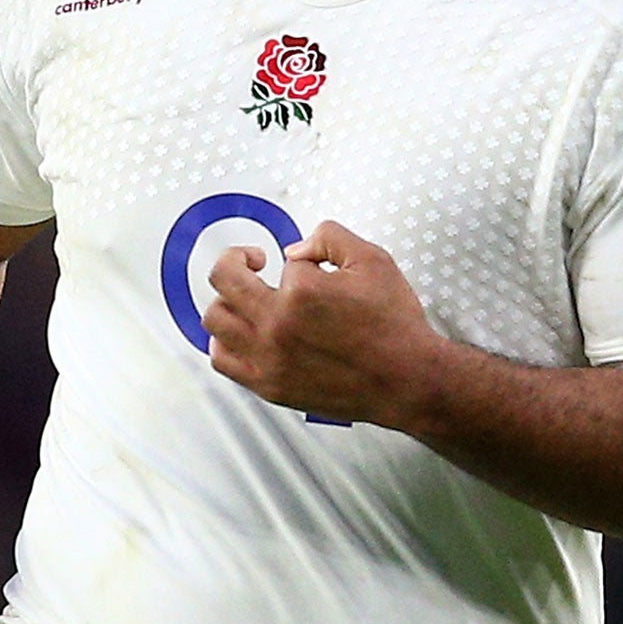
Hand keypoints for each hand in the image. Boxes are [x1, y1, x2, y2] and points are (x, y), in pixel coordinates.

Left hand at [202, 221, 439, 429]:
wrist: (407, 379)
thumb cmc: (394, 326)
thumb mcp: (372, 260)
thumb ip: (328, 238)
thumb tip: (294, 250)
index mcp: (301, 292)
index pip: (281, 261)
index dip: (300, 262)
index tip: (314, 270)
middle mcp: (277, 325)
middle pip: (224, 280)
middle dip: (238, 262)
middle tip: (253, 262)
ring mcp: (269, 358)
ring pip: (215, 320)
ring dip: (227, 300)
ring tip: (245, 299)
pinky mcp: (270, 385)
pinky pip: (223, 360)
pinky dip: (224, 341)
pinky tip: (243, 333)